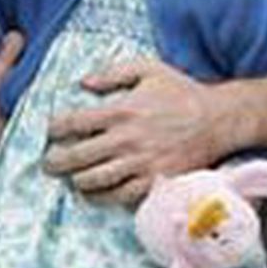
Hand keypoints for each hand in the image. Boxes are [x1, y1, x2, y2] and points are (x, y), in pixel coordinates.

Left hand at [44, 57, 220, 205]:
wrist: (218, 119)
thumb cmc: (181, 92)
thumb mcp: (148, 69)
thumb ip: (113, 73)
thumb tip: (83, 83)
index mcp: (121, 110)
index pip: (74, 123)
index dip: (54, 129)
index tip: (50, 131)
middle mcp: (127, 139)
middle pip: (77, 156)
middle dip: (56, 162)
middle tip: (48, 164)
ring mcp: (140, 164)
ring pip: (94, 180)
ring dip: (76, 181)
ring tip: (71, 179)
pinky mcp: (154, 181)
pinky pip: (120, 196)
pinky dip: (103, 197)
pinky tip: (95, 193)